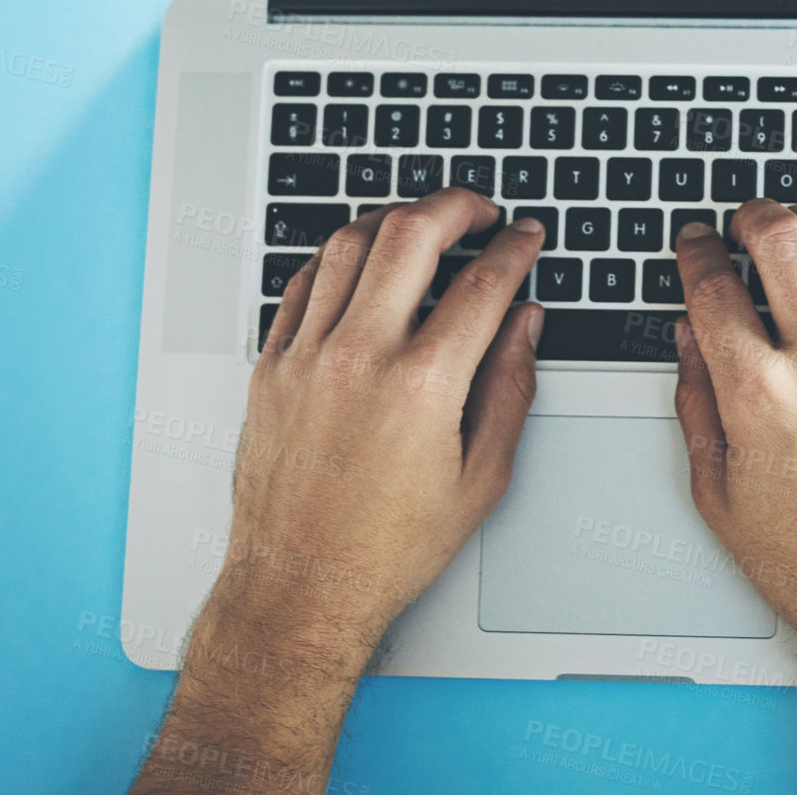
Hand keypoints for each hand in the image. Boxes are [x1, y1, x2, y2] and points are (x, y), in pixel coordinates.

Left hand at [215, 189, 544, 655]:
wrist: (301, 589)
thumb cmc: (388, 547)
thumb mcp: (481, 477)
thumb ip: (511, 387)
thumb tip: (525, 323)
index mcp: (422, 386)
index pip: (482, 283)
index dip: (515, 247)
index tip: (526, 236)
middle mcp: (359, 358)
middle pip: (411, 234)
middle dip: (457, 205)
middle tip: (479, 209)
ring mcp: (307, 357)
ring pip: (351, 243)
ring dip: (396, 218)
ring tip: (424, 224)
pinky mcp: (270, 367)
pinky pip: (304, 281)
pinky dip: (340, 254)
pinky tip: (363, 258)